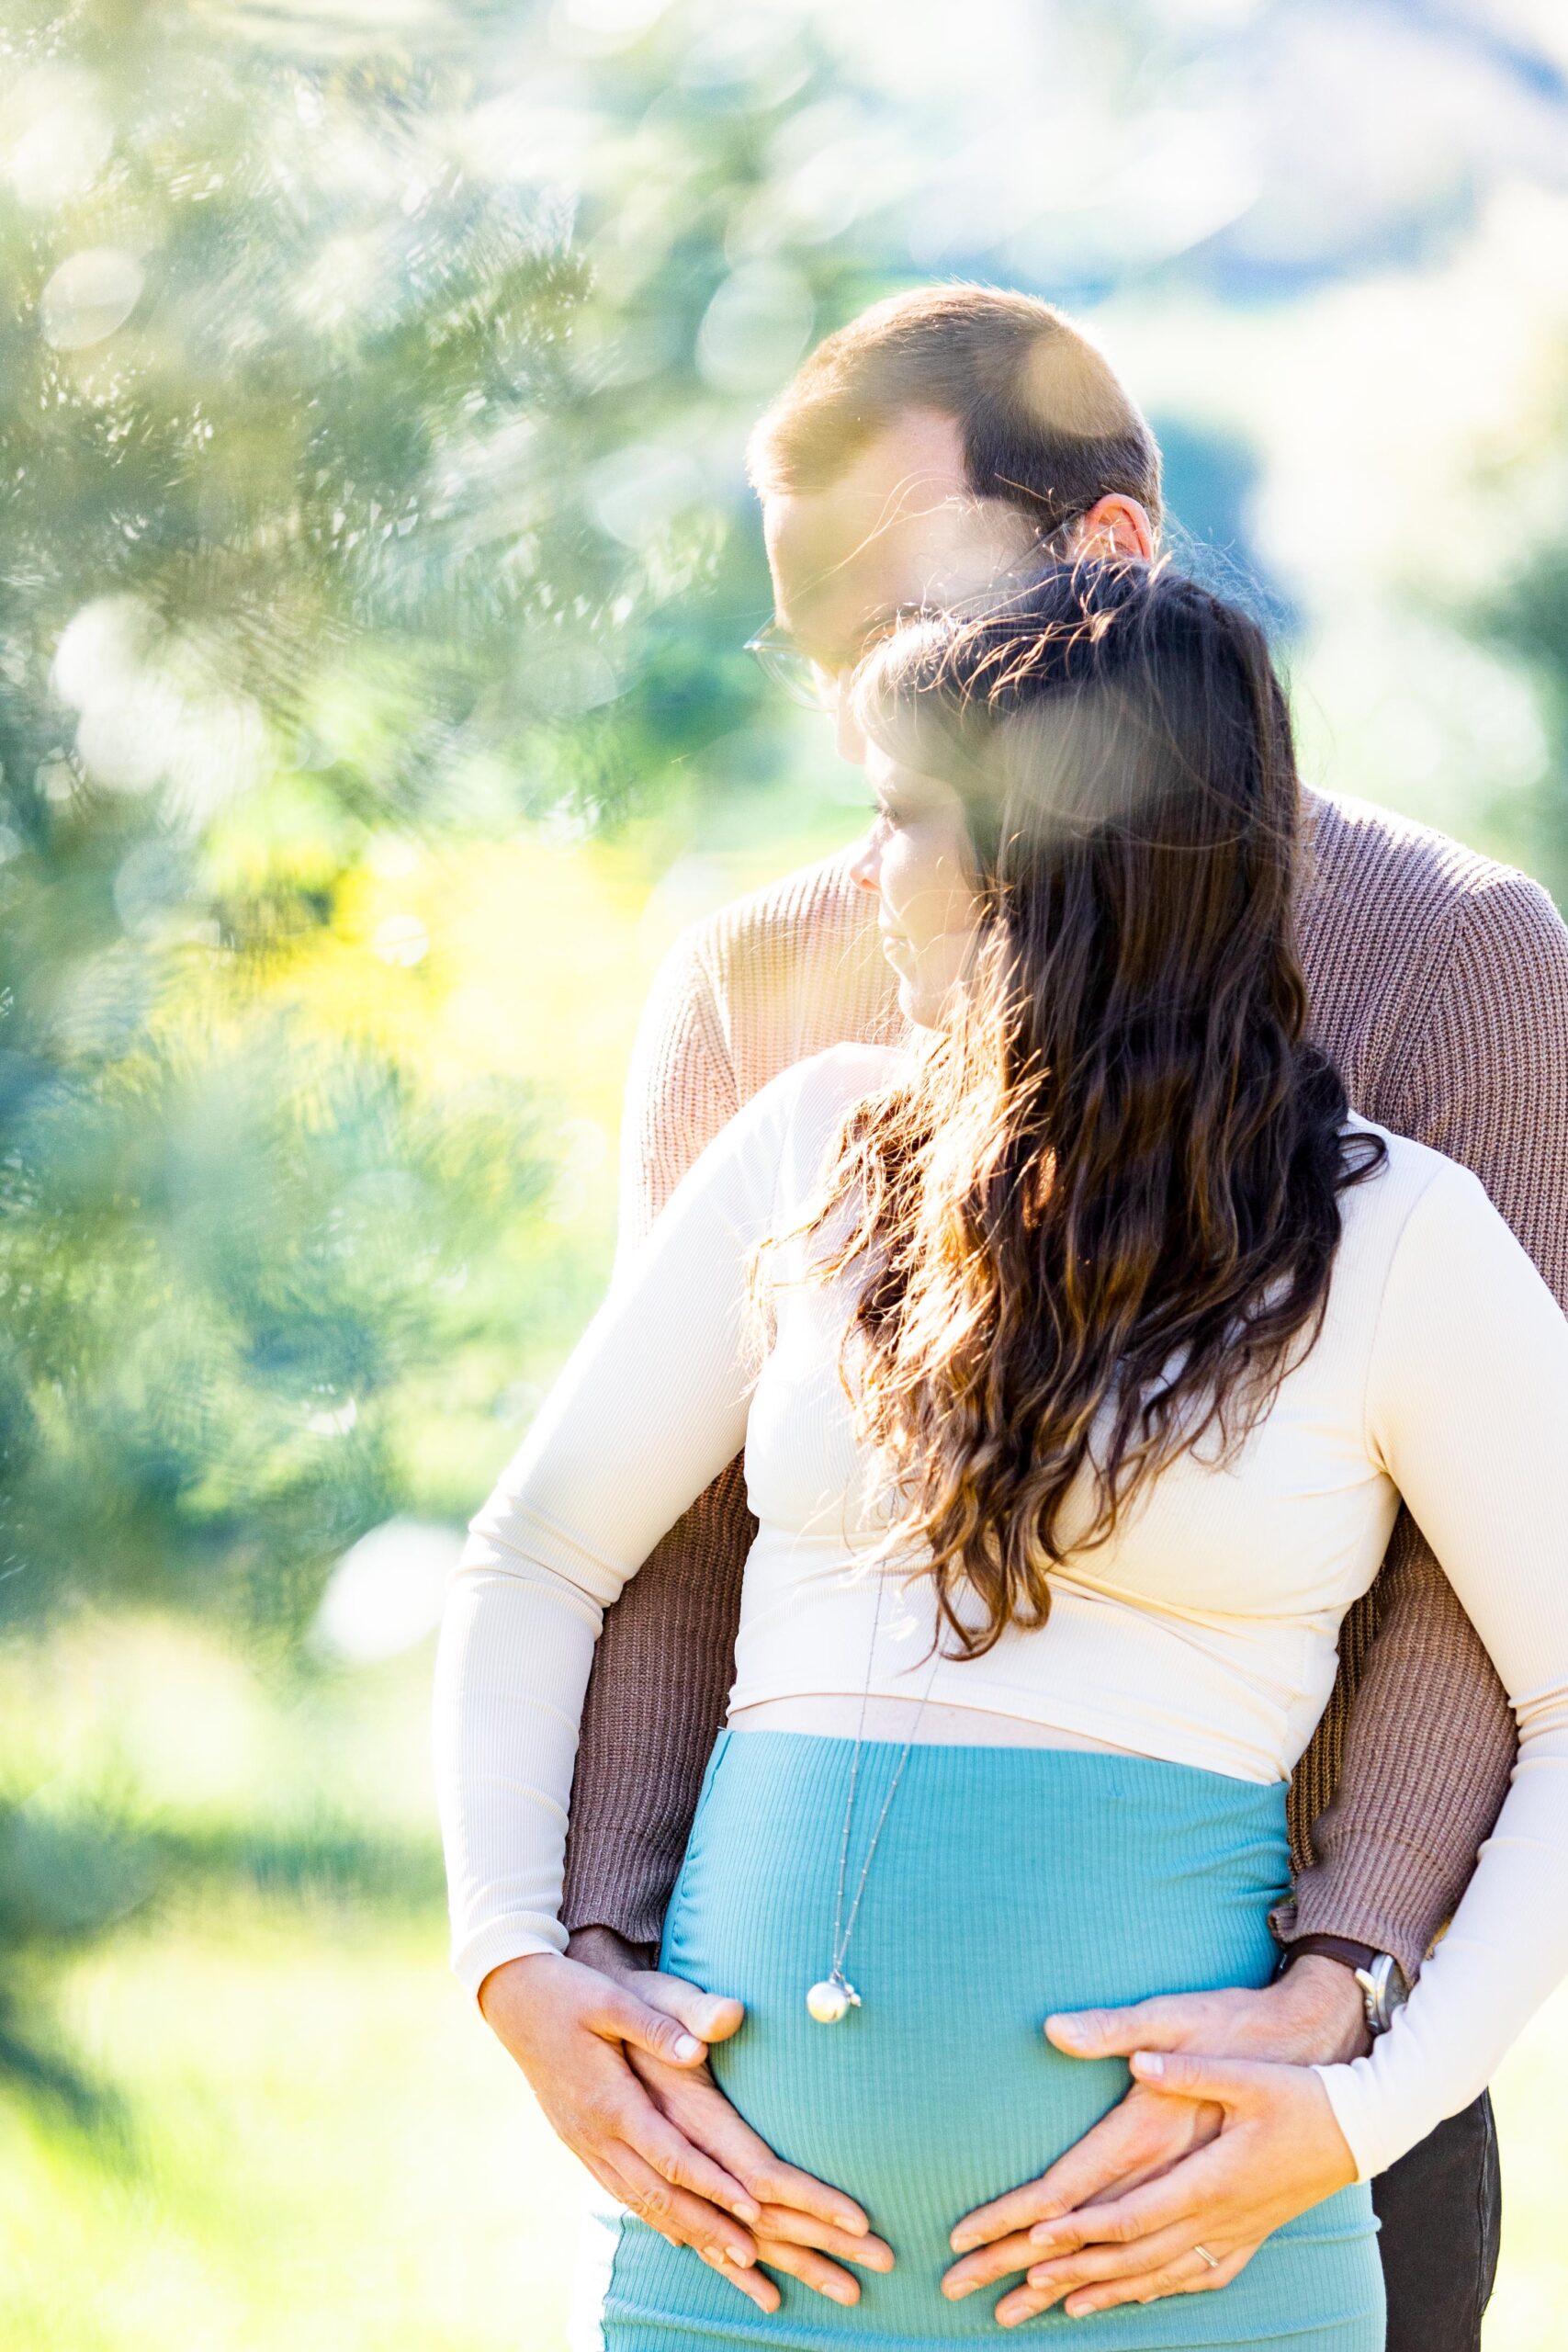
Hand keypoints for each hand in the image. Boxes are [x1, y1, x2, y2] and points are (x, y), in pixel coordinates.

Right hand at [488, 1926, 891, 2316]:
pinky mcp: (580, 2141)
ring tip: (730, 2259)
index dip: (713, 2184)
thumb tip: (699, 2048)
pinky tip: (678, 2232)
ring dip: (685, 2230)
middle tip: (753, 2257)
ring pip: (638, 2201)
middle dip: (707, 2228)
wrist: (513, 1997)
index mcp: (610, 2099)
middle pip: (657, 2194)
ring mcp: (584, 2142)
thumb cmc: (570, 1990)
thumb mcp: (611, 1997)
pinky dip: (653, 2217)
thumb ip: (658, 2024)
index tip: (753, 2207)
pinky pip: (621, 2191)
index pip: (670, 2155)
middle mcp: (596, 2132)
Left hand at [1002, 2050, 1357, 2319]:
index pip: (1134, 2213)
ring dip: (1112, 2289)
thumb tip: (1137, 2058)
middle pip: (1138, 2256)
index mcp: (1212, 2178)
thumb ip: (1188, 2070)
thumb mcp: (1245, 2072)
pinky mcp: (1252, 2232)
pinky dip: (1162, 2289)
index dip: (1083, 2227)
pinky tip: (1138, 2296)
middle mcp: (1221, 2216)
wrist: (1363, 2126)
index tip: (1037, 2235)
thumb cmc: (1301, 2091)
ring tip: (1062, 2303)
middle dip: (1078, 2270)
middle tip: (1025, 2282)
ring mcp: (1238, 2231)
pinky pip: (1200, 2275)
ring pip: (1165, 2274)